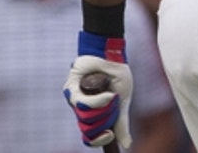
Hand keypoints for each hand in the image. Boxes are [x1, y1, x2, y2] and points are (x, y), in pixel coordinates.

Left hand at [63, 34, 133, 148]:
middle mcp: (83, 110)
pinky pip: (81, 104)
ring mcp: (75, 101)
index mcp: (95, 114)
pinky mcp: (70, 91)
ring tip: (111, 96)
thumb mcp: (123, 100)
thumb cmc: (116, 74)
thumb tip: (127, 145)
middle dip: (105, 121)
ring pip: (85, 119)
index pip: (91, 136)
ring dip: (103, 109)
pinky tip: (108, 95)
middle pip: (89, 131)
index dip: (99, 139)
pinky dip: (97, 101)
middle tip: (113, 106)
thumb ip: (121, 122)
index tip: (109, 135)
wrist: (110, 54)